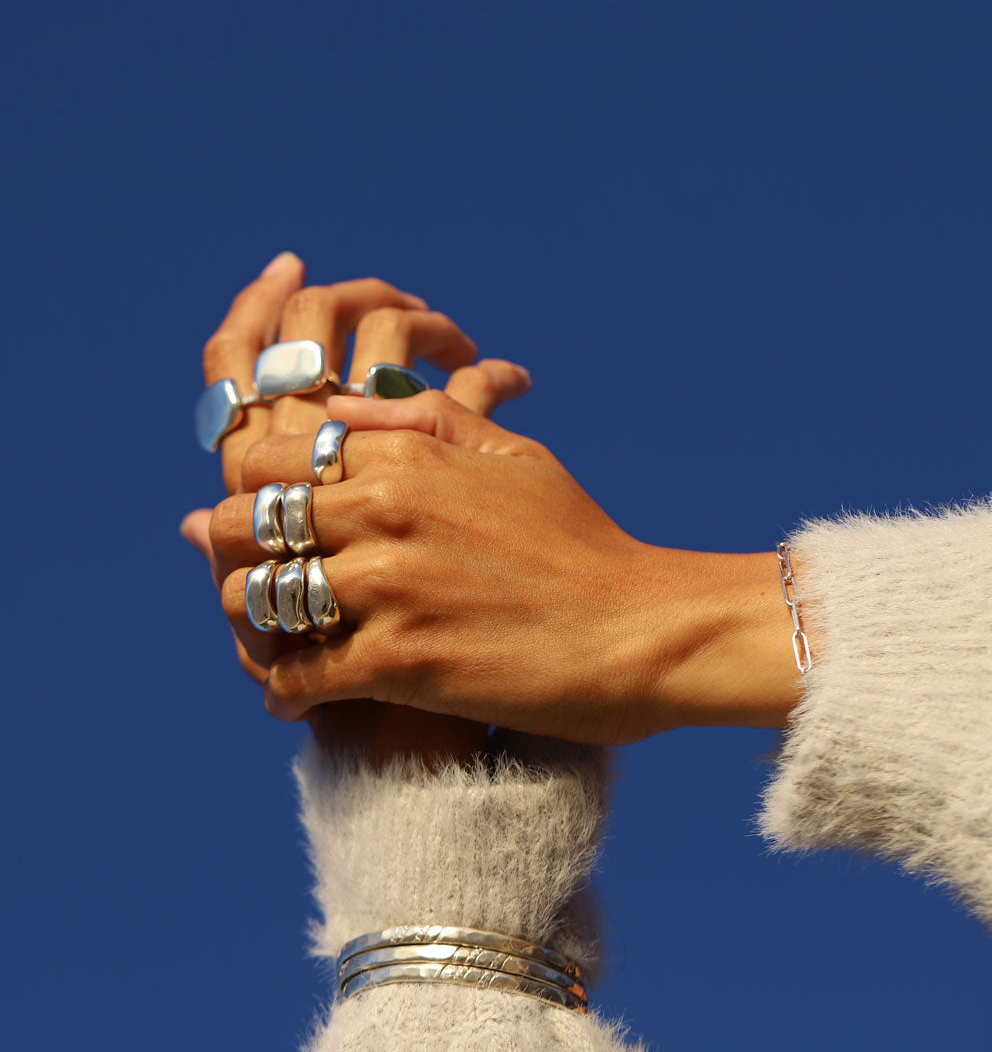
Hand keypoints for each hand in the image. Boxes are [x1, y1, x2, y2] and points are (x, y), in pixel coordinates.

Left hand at [183, 254, 532, 759]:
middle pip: (238, 521)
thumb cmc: (581, 541)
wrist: (644, 630)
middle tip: (261, 587)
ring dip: (252, 627)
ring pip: (250, 599)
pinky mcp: (398, 662)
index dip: (251, 493)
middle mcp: (384, 508)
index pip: (267, 456)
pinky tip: (302, 699)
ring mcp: (387, 585)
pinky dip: (284, 694)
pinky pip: (293, 680)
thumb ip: (425, 416)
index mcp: (406, 452)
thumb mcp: (514, 453)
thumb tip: (339, 408)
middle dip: (231, 556)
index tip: (271, 528)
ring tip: (279, 644)